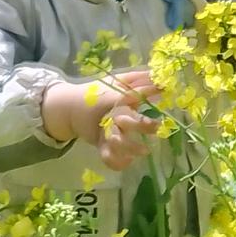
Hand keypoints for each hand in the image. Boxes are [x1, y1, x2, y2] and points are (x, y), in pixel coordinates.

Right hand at [41, 70, 161, 169]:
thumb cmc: (99, 93)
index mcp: (115, 97)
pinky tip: (129, 160)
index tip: (164, 89)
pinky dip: (118, 162)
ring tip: (146, 151)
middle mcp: (110, 115)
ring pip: (117, 143)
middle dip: (142, 125)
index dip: (149, 90)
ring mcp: (104, 131)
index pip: (133, 93)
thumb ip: (137, 78)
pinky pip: (108, 158)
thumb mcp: (116, 81)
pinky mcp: (100, 145)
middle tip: (157, 126)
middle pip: (126, 121)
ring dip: (131, 148)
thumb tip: (157, 74)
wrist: (71, 108)